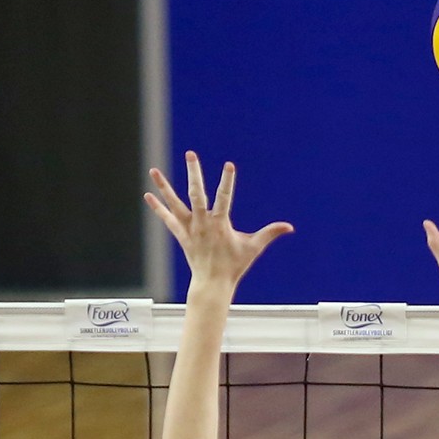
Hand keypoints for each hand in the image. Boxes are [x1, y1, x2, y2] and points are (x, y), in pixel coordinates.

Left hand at [145, 151, 292, 288]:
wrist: (213, 283)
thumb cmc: (234, 265)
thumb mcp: (254, 248)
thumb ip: (270, 234)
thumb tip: (289, 227)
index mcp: (220, 224)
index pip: (225, 197)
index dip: (227, 181)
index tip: (229, 165)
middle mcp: (202, 223)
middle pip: (197, 193)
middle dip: (194, 173)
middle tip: (191, 154)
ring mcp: (190, 229)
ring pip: (175, 204)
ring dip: (164, 187)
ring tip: (154, 171)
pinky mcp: (181, 235)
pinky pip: (168, 219)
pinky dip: (158, 208)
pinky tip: (148, 195)